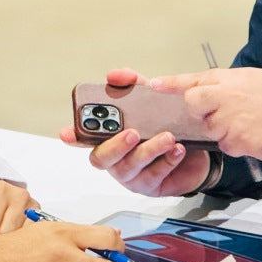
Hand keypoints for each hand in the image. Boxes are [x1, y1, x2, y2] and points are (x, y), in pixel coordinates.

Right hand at [59, 68, 210, 195]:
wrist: (193, 153)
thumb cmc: (162, 128)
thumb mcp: (148, 102)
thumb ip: (133, 85)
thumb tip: (115, 75)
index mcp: (108, 139)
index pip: (84, 138)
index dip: (74, 136)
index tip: (68, 133)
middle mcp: (115, 159)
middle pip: (102, 157)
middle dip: (116, 145)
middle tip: (132, 133)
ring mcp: (131, 175)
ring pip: (131, 166)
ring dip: (149, 150)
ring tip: (167, 137)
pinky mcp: (150, 186)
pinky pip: (156, 175)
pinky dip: (168, 160)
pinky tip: (178, 150)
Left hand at [151, 67, 261, 163]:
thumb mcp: (257, 80)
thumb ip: (230, 84)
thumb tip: (213, 89)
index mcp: (231, 79)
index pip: (193, 79)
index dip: (171, 83)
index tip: (155, 84)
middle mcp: (226, 97)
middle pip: (193, 104)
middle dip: (201, 113)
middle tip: (221, 115)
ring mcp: (229, 120)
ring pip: (209, 128)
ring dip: (223, 131)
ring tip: (248, 125)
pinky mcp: (236, 141)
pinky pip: (225, 145)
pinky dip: (236, 145)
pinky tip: (254, 137)